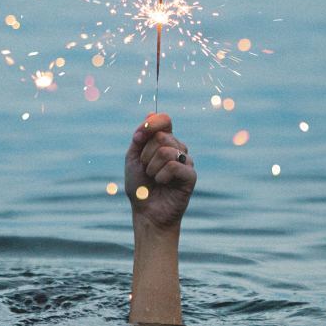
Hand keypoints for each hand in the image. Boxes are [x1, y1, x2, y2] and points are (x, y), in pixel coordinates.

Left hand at [125, 113, 195, 228]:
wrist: (146, 212)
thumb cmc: (140, 186)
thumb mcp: (133, 158)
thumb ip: (141, 137)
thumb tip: (150, 114)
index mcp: (165, 141)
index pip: (164, 119)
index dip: (152, 124)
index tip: (138, 138)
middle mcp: (177, 148)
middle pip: (161, 136)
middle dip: (145, 155)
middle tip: (146, 169)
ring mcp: (186, 161)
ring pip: (166, 151)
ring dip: (152, 167)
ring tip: (154, 178)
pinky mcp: (191, 175)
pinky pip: (174, 165)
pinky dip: (161, 176)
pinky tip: (163, 183)